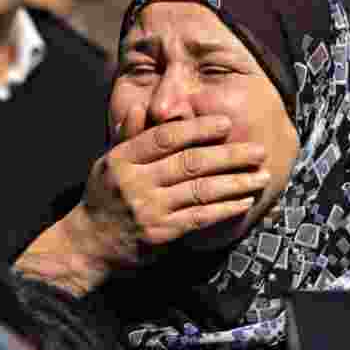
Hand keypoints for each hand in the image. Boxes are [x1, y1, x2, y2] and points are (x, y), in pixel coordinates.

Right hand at [15, 109, 267, 293]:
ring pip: (200, 191)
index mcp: (122, 159)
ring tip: (261, 176)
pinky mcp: (160, 234)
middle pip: (190, 162)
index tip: (226, 124)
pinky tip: (244, 202)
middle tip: (258, 150)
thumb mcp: (109, 162)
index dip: (198, 128)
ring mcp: (148, 209)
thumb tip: (138, 106)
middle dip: (229, 155)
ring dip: (235, 183)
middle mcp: (135, 182)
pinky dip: (224, 209)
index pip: (165, 137)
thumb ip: (128, 136)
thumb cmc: (105, 197)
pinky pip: (199, 218)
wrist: (89, 243)